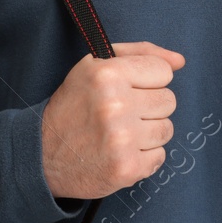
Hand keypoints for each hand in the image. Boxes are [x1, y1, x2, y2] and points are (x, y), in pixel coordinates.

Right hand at [40, 41, 183, 200]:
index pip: (163, 71)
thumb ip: (139, 54)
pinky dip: (143, 157)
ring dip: (147, 133)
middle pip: (168, 100)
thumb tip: (179, 61)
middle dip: (149, 107)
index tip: (130, 89)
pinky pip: (160, 156)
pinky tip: (121, 152)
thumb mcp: (95, 66)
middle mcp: (115, 104)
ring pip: (167, 129)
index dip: (148, 81)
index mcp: (107, 74)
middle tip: (122, 113)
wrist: (42, 154)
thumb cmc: (72, 106)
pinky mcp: (127, 168)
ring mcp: (123, 139)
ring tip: (121, 133)